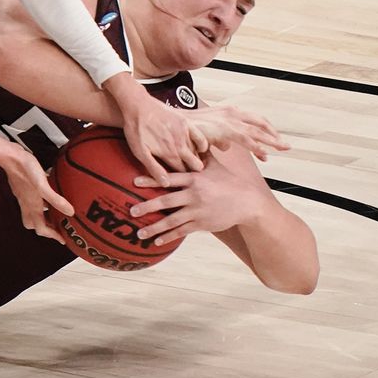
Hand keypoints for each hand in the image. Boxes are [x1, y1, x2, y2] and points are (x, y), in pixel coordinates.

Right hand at [0, 140, 72, 243]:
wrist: (10, 156)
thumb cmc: (26, 170)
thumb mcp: (43, 185)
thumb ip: (56, 199)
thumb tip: (71, 213)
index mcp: (32, 207)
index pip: (41, 229)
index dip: (53, 236)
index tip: (63, 239)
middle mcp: (27, 204)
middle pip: (34, 224)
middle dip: (45, 228)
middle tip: (57, 226)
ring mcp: (23, 197)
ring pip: (32, 213)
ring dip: (43, 216)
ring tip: (56, 212)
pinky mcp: (22, 188)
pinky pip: (31, 202)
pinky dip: (41, 204)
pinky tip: (47, 195)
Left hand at [106, 76, 202, 181]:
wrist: (138, 106)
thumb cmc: (136, 130)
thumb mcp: (140, 152)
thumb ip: (154, 168)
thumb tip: (165, 183)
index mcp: (169, 155)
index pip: (183, 172)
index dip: (183, 176)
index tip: (184, 179)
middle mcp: (180, 146)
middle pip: (194, 164)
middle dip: (193, 170)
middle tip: (190, 171)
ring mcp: (185, 134)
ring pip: (198, 153)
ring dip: (197, 158)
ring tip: (195, 162)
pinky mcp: (187, 123)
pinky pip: (201, 138)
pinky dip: (202, 144)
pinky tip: (200, 148)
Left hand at [127, 157, 265, 245]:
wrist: (247, 202)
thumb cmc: (229, 182)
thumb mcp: (215, 165)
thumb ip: (201, 154)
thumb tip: (196, 136)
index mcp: (194, 179)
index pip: (169, 178)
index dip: (152, 179)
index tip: (134, 182)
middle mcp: (193, 195)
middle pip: (166, 201)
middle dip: (146, 206)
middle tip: (130, 210)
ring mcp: (197, 211)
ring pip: (171, 220)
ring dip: (154, 227)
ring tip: (138, 233)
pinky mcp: (202, 224)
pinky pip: (182, 231)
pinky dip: (168, 236)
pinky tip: (156, 242)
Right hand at [182, 105, 288, 160]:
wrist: (175, 125)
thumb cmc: (187, 129)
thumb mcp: (208, 132)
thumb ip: (220, 138)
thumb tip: (227, 146)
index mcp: (228, 112)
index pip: (252, 120)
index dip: (264, 131)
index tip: (271, 143)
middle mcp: (231, 113)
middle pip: (260, 123)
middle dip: (273, 135)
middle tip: (285, 146)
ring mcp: (229, 120)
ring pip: (257, 131)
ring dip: (271, 140)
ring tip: (282, 148)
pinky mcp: (225, 129)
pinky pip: (246, 138)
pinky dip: (257, 146)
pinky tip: (264, 153)